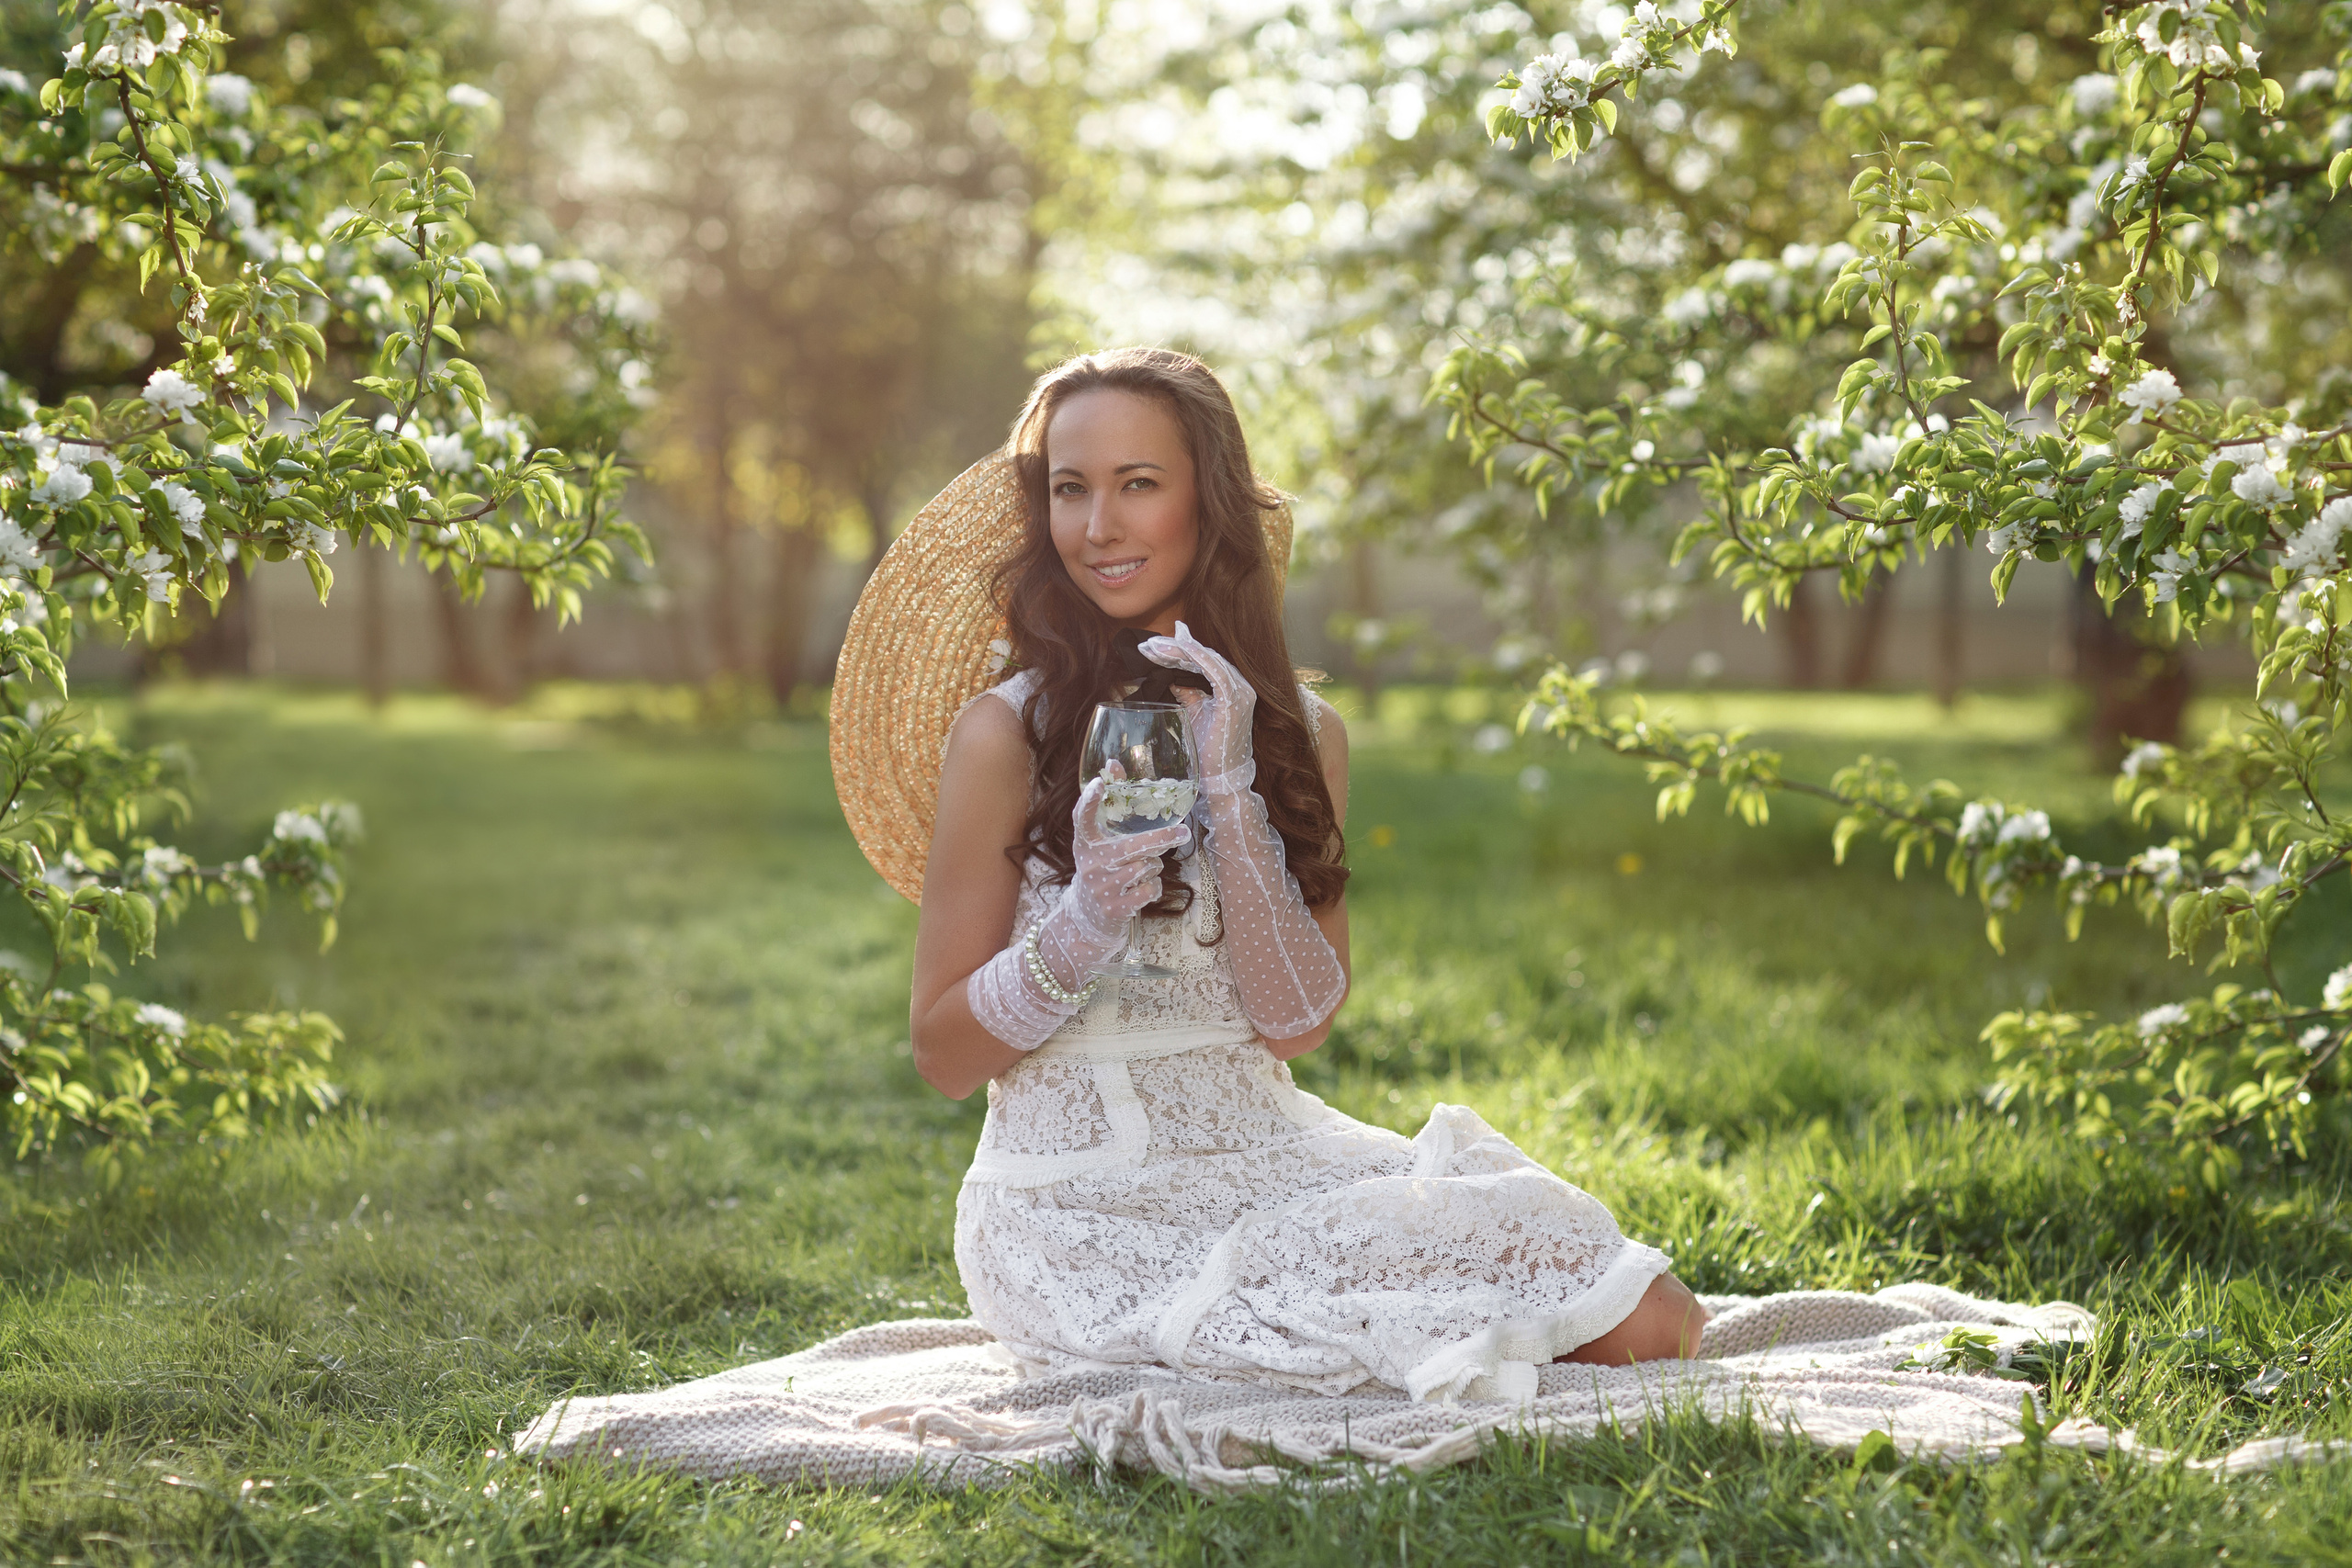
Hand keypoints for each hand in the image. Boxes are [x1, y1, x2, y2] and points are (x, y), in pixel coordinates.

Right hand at [1061, 774, 1191, 942]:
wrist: (1089, 915)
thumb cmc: (1103, 866)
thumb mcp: (1101, 839)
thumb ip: (1110, 805)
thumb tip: (1113, 762)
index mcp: (1085, 843)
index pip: (1083, 818)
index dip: (1090, 800)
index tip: (1101, 783)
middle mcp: (1089, 864)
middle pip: (1131, 846)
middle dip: (1161, 838)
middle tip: (1183, 831)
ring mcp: (1100, 888)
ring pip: (1146, 867)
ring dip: (1153, 866)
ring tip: (1143, 868)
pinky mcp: (1113, 908)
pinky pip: (1149, 889)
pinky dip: (1153, 887)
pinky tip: (1142, 888)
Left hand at [1139, 620, 1255, 792]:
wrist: (1221, 779)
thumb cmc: (1208, 750)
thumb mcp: (1193, 713)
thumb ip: (1186, 692)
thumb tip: (1168, 675)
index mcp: (1232, 688)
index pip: (1205, 660)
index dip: (1181, 649)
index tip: (1156, 644)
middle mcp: (1240, 686)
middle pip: (1205, 656)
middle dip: (1176, 646)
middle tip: (1150, 642)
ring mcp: (1241, 693)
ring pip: (1208, 659)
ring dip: (1180, 650)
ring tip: (1155, 646)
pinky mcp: (1235, 702)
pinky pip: (1215, 671)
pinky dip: (1196, 658)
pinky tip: (1178, 650)